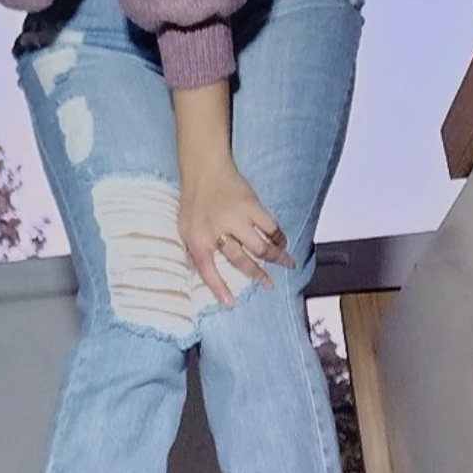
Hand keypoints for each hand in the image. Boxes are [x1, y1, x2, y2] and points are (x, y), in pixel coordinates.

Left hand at [177, 162, 295, 306]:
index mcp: (197, 238)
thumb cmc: (193, 201)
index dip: (218, 288)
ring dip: (276, 259)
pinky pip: (270, 227)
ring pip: (261, 246)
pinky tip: (283, 243)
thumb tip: (200, 275)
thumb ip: (195, 250)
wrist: (205, 169)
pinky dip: (279, 238)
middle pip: (241, 260)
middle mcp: (217, 230)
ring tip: (287, 266)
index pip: (207, 270)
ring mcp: (236, 218)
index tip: (230, 303)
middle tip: (269, 285)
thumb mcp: (184, 228)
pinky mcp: (252, 205)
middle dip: (257, 275)